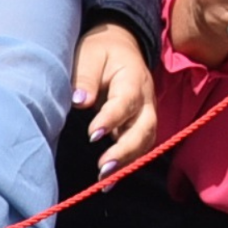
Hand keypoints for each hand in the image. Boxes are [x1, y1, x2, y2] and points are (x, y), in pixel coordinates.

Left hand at [72, 23, 156, 175]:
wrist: (120, 46)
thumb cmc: (100, 50)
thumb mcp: (89, 54)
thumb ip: (85, 77)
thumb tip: (80, 101)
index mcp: (133, 79)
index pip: (126, 102)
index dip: (112, 119)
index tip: (92, 134)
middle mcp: (146, 100)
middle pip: (145, 128)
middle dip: (126, 150)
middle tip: (103, 168)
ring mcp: (147, 113)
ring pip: (146, 141)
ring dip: (128, 162)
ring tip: (106, 181)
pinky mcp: (141, 123)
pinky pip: (140, 146)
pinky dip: (129, 163)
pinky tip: (111, 179)